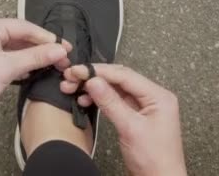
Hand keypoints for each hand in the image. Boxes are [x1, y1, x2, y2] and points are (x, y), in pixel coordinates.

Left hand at [0, 18, 70, 116]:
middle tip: (61, 57)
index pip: (23, 26)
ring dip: (31, 55)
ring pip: (13, 46)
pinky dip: (19, 61)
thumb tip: (59, 50)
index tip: (64, 47)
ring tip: (51, 63)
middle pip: (19, 35)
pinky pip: (5, 55)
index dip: (46, 38)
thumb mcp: (9, 68)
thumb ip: (36, 57)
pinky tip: (32, 68)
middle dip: (40, 47)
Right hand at [61, 64, 186, 175]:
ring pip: (113, 89)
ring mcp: (142, 107)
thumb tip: (93, 81)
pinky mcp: (133, 116)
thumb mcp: (130, 128)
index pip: (124, 75)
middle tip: (71, 77)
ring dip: (92, 88)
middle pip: (117, 79)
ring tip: (73, 88)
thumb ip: (111, 102)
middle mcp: (151, 97)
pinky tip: (84, 100)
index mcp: (158, 96)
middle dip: (93, 77)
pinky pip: (113, 100)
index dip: (98, 71)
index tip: (78, 71)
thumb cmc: (155, 159)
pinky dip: (97, 99)